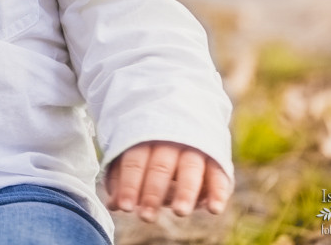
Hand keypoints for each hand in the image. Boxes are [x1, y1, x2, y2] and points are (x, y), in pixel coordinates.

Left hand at [105, 141, 230, 221]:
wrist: (184, 113)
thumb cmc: (151, 148)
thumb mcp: (132, 156)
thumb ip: (121, 179)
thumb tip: (112, 204)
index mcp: (144, 138)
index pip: (134, 163)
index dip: (129, 185)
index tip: (125, 207)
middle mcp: (170, 142)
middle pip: (160, 167)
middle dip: (152, 193)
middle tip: (146, 217)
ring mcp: (195, 148)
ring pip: (190, 169)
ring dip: (185, 192)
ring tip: (180, 212)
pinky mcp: (216, 158)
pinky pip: (218, 175)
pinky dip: (217, 192)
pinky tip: (213, 209)